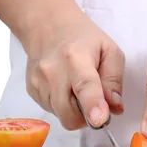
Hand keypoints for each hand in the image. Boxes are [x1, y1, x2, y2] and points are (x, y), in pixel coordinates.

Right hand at [25, 15, 125, 129]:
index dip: (93, 106)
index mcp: (76, 58)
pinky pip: (52, 111)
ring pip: (62, 116)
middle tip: (96, 101)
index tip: (100, 120)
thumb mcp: (110, 51)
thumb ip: (115, 81)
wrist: (47, 26)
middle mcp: (52, 72)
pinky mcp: (31, 90)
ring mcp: (38, 82)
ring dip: (75, 111)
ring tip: (78, 88)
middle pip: (70, 114)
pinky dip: (63, 106)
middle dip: (87, 116)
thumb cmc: (84, 38)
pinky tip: (66, 87)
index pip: (85, 86)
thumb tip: (115, 108)